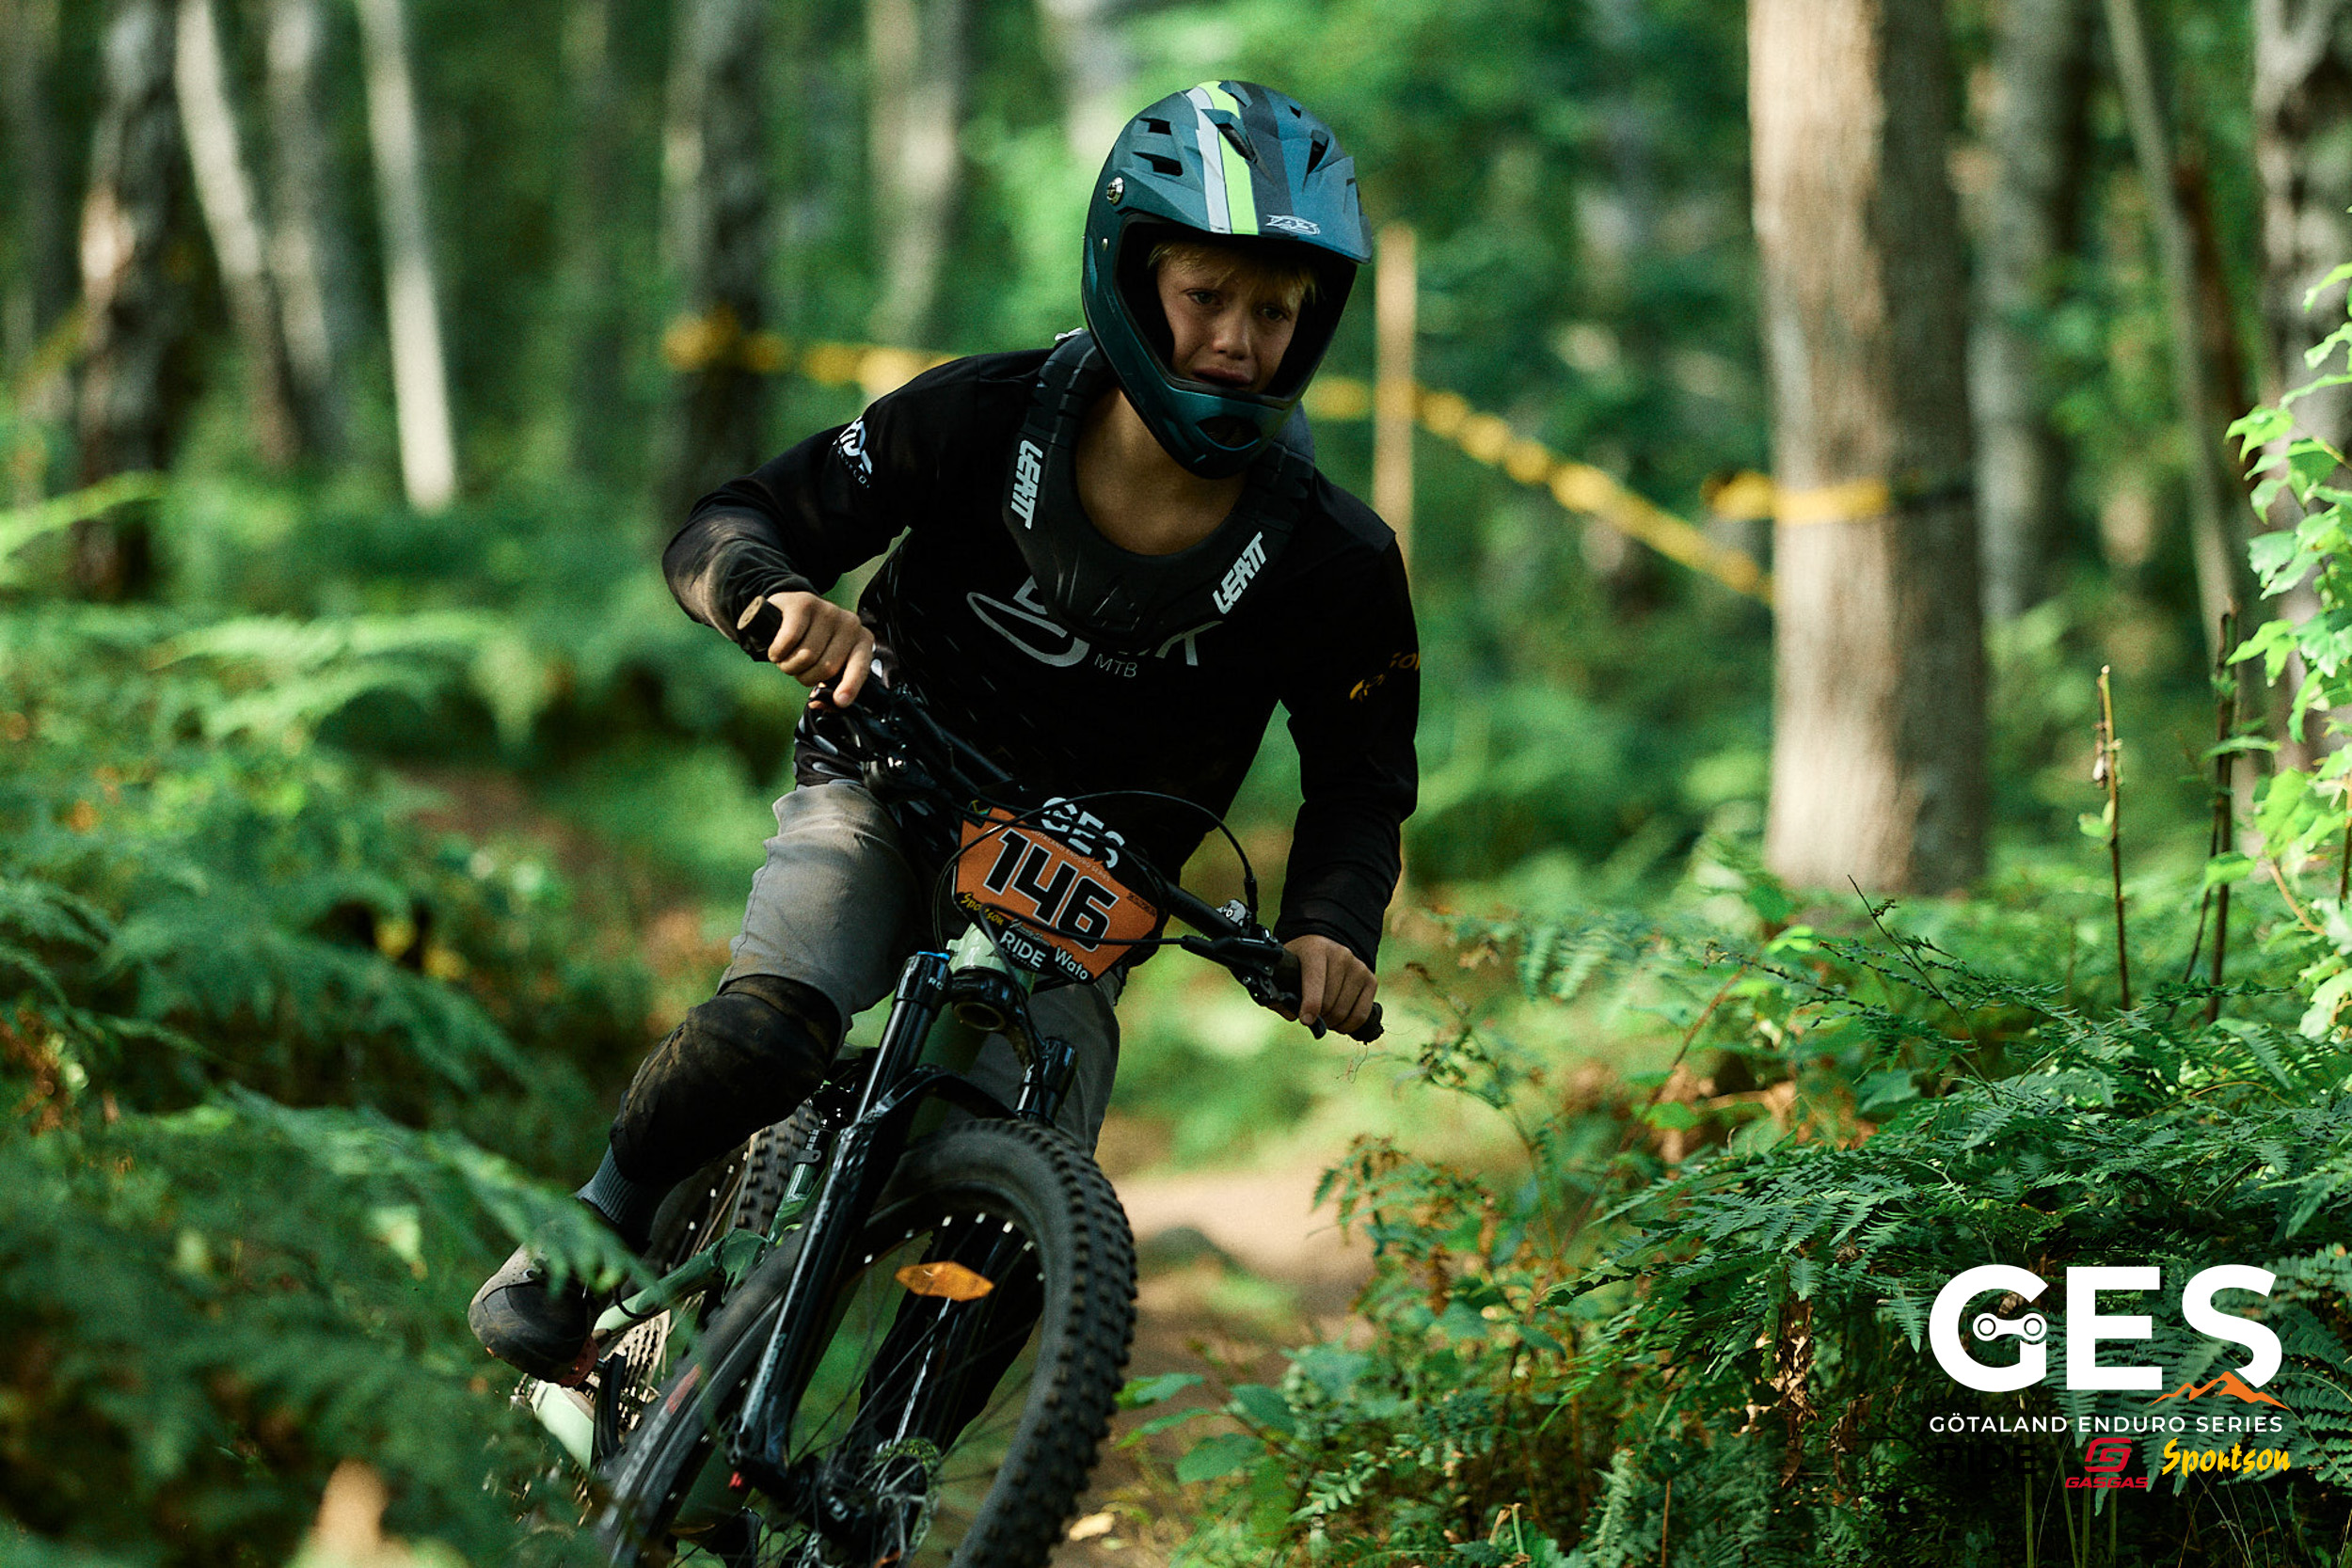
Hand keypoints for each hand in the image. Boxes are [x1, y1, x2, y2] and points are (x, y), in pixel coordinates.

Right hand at [741, 590, 873, 704]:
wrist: (786, 613)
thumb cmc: (809, 643)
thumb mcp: (824, 663)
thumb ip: (828, 687)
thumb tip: (817, 703)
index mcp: (862, 641)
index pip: (859, 667)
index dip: (850, 686)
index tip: (840, 701)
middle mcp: (850, 623)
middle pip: (827, 667)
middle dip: (804, 677)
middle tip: (795, 668)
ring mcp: (828, 610)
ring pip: (806, 655)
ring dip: (788, 665)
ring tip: (786, 657)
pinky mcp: (804, 602)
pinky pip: (790, 640)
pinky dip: (777, 652)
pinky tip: (776, 649)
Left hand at [1283, 934, 1375, 1034]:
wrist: (1325, 949)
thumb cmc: (1300, 964)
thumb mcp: (1284, 970)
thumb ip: (1280, 993)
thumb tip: (1292, 1015)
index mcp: (1316, 949)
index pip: (1315, 981)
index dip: (1310, 1005)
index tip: (1305, 1020)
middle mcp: (1341, 955)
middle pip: (1330, 1002)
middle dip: (1319, 1017)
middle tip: (1311, 1016)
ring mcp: (1358, 967)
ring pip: (1344, 1011)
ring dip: (1332, 1022)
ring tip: (1324, 1017)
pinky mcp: (1371, 980)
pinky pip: (1362, 1015)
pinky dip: (1349, 1025)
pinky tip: (1339, 1021)